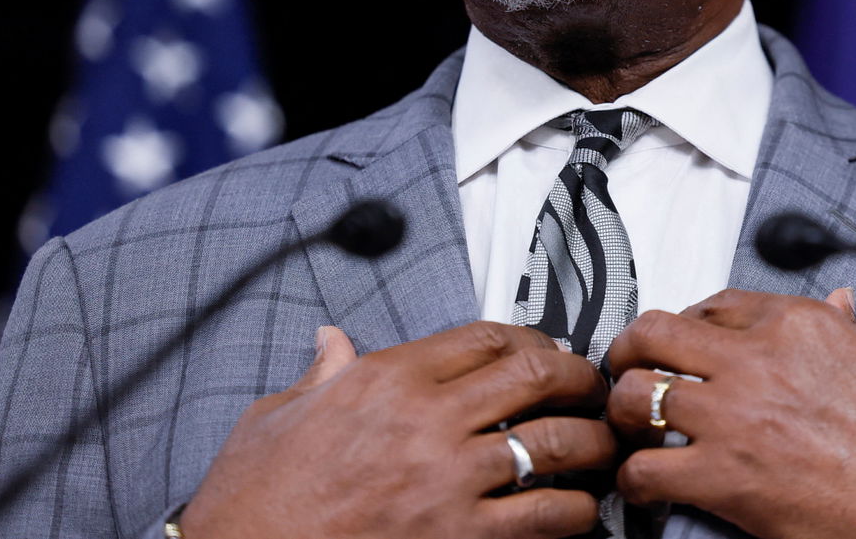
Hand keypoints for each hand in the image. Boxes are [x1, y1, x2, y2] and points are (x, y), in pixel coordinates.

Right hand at [181, 322, 616, 538]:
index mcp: (384, 380)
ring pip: (552, 441)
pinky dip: (575, 510)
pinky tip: (581, 509)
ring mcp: (446, 480)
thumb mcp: (274, 416)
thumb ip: (318, 373)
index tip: (544, 350)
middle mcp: (424, 420)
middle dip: (576, 377)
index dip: (528, 339)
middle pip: (533, 375)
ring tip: (604, 444)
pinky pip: (543, 515)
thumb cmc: (252, 502)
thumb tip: (331, 341)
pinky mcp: (458, 536)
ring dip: (591, 441)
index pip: (484, 337)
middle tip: (592, 388)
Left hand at [604, 289, 855, 538]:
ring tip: (629, 427)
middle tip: (628, 368)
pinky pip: (646, 470)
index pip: (716, 304)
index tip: (682, 341)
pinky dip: (634, 479)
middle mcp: (758, 362)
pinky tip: (645, 485)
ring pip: (635, 393)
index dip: (688, 321)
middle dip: (631, 349)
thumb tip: (838, 305)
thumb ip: (847, 331)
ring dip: (623, 412)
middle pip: (656, 332)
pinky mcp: (726, 479)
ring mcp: (737, 419)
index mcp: (799, 326)